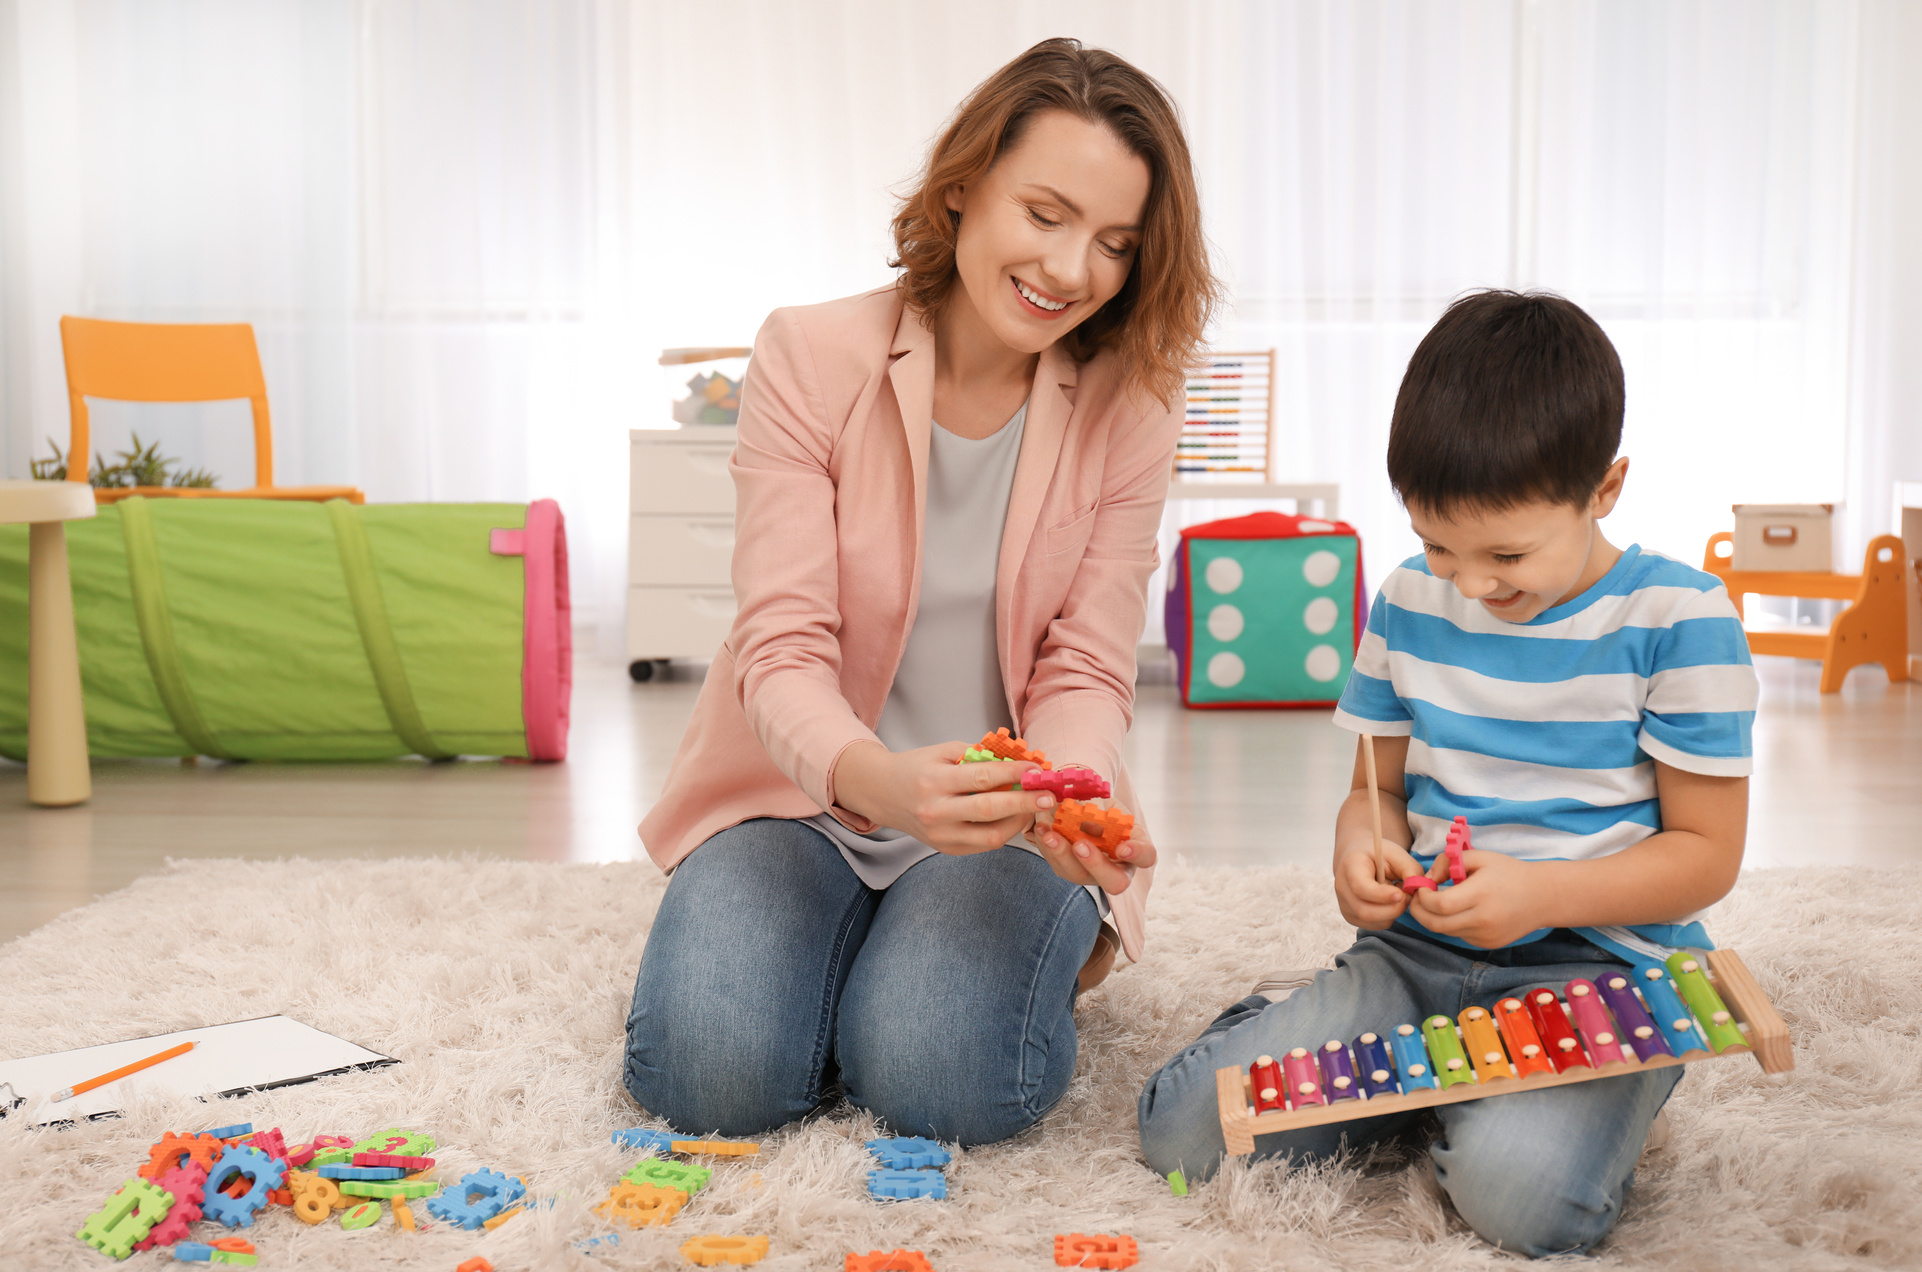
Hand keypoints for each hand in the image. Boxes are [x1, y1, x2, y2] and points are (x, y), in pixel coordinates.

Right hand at [832, 740, 1048, 855]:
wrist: (883, 793)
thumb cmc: (916, 768)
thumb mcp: (943, 752)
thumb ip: (978, 758)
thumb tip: (1019, 763)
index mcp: (934, 782)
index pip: (982, 778)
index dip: (1014, 774)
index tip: (1037, 769)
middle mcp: (936, 812)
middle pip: (989, 810)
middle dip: (1025, 803)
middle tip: (1049, 796)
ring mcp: (941, 836)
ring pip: (990, 836)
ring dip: (1018, 822)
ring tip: (1033, 808)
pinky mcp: (947, 849)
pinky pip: (983, 845)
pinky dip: (1003, 832)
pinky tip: (1013, 819)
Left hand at [1021, 770, 1153, 895]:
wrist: (1082, 807)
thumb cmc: (1103, 806)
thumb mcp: (1109, 803)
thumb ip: (1105, 811)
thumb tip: (1089, 815)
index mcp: (1136, 849)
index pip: (1146, 857)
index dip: (1137, 855)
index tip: (1123, 847)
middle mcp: (1117, 868)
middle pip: (1115, 882)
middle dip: (1096, 865)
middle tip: (1080, 845)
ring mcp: (1092, 874)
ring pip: (1079, 875)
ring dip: (1063, 855)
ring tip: (1051, 834)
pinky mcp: (1069, 870)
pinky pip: (1058, 865)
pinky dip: (1048, 847)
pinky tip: (1043, 831)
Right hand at [1333, 835, 1423, 929]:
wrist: (1359, 859)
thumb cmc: (1378, 855)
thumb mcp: (1395, 854)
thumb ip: (1409, 869)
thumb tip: (1418, 889)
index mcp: (1350, 866)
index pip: (1360, 887)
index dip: (1382, 895)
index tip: (1401, 893)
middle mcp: (1342, 889)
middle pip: (1365, 911)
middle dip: (1393, 909)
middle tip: (1407, 896)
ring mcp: (1345, 906)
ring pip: (1373, 922)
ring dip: (1393, 912)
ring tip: (1397, 894)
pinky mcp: (1352, 917)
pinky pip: (1376, 925)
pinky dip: (1389, 917)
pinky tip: (1389, 902)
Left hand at [1409, 850, 1542, 947]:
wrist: (1542, 897)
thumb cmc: (1508, 873)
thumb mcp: (1479, 857)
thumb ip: (1448, 862)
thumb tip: (1428, 878)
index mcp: (1480, 894)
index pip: (1438, 905)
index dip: (1422, 897)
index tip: (1422, 887)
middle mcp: (1482, 920)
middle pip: (1435, 924)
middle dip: (1418, 912)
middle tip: (1417, 899)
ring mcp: (1486, 936)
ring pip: (1446, 931)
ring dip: (1434, 918)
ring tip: (1439, 902)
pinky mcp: (1488, 944)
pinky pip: (1460, 936)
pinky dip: (1452, 925)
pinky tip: (1461, 911)